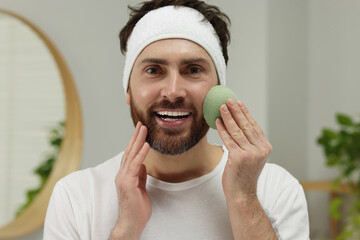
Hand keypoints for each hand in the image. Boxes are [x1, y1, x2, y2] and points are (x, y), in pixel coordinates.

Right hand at [111, 122, 150, 239]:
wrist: (131, 223)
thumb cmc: (136, 208)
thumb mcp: (141, 188)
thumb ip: (140, 175)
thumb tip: (144, 164)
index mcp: (125, 175)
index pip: (130, 155)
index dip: (135, 142)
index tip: (141, 131)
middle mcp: (122, 174)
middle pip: (129, 151)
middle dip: (136, 137)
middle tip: (141, 124)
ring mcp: (123, 178)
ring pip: (131, 155)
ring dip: (138, 141)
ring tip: (143, 129)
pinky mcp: (127, 183)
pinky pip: (135, 166)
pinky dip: (141, 154)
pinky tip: (146, 145)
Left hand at [216, 99, 271, 200]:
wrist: (242, 194)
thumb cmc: (244, 175)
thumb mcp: (252, 157)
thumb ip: (249, 143)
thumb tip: (239, 124)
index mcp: (265, 148)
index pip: (254, 126)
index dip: (246, 113)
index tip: (239, 103)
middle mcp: (260, 149)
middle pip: (246, 126)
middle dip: (237, 111)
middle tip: (229, 100)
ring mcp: (250, 154)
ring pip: (237, 131)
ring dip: (228, 117)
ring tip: (221, 107)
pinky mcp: (238, 158)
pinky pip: (228, 139)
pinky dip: (222, 129)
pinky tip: (217, 121)